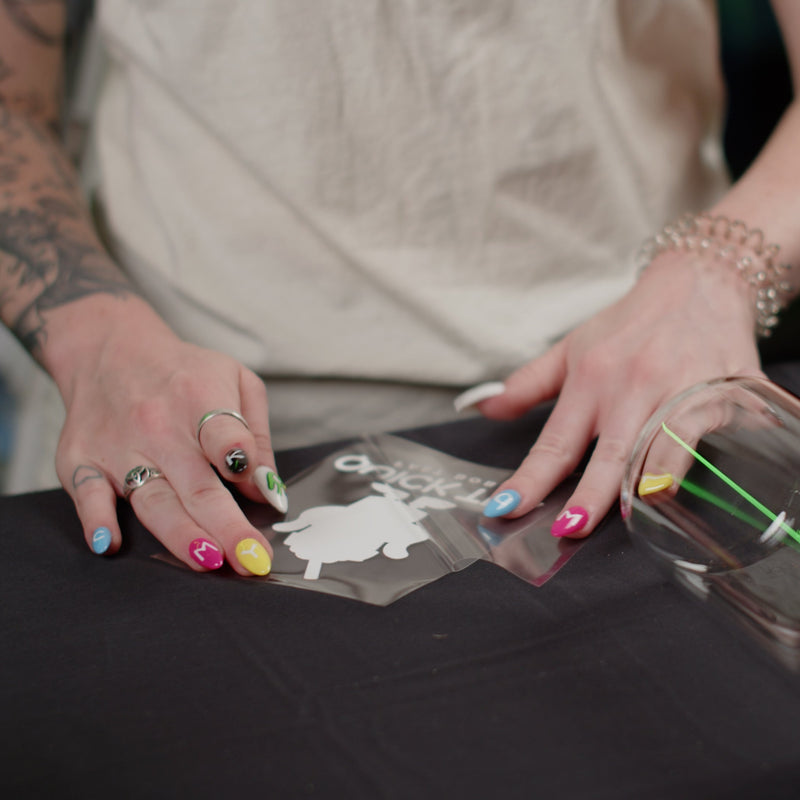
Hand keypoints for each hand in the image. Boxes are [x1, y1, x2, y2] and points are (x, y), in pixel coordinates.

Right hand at [52, 299, 285, 574]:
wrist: (111, 349)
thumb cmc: (185, 373)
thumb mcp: (236, 382)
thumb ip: (256, 434)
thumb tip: (268, 491)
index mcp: (200, 399)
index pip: (224, 433)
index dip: (242, 459)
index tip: (261, 494)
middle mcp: (158, 426)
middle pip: (197, 486)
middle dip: (227, 527)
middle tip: (251, 560)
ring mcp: (119, 446)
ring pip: (153, 501)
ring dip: (180, 535)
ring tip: (207, 562)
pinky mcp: (82, 461)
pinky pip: (89, 496)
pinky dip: (97, 520)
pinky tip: (110, 544)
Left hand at [471, 250, 764, 537]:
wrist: (700, 281)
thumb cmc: (631, 324)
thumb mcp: (571, 348)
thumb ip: (527, 384)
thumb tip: (481, 405)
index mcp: (589, 379)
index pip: (555, 441)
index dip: (530, 478)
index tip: (505, 507)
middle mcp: (628, 387)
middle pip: (606, 454)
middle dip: (588, 496)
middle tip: (567, 530)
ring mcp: (674, 390)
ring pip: (654, 448)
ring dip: (638, 487)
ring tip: (624, 520)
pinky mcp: (718, 392)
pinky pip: (698, 435)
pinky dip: (684, 464)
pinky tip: (670, 490)